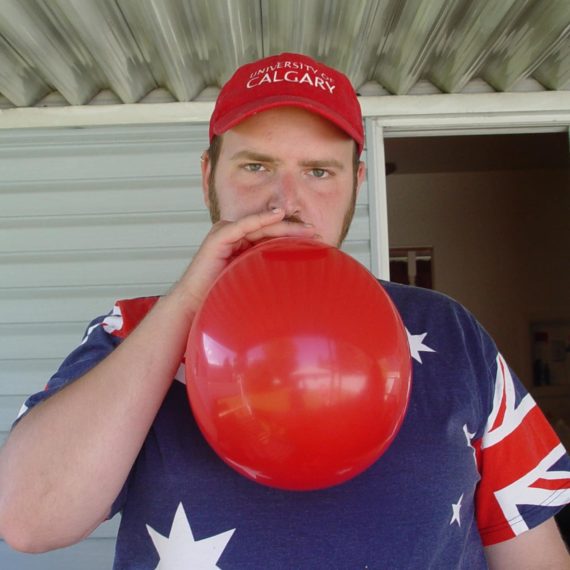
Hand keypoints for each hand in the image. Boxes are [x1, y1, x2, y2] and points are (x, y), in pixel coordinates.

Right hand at [170, 208, 320, 315]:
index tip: (315, 239)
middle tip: (315, 231)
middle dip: (293, 228)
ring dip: (284, 224)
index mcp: (242, 243)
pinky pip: (244, 225)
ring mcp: (226, 233)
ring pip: (260, 225)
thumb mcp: (252, 281)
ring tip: (304, 228)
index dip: (293, 235)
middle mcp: (235, 235)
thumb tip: (294, 280)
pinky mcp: (219, 236)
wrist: (198, 303)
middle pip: (269, 228)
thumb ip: (267, 273)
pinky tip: (278, 216)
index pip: (271, 235)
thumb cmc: (222, 294)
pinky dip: (262, 219)